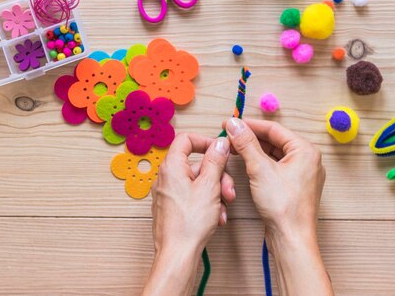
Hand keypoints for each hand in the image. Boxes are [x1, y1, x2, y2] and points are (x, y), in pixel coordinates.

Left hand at [142, 133, 235, 295]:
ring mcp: (167, 193)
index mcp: (171, 167)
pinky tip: (217, 217)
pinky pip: (192, 197)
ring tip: (223, 207)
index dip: (205, 141)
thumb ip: (215, 161)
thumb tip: (219, 143)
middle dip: (217, 176)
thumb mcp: (209, 186)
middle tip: (229, 190)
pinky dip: (206, 203)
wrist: (177, 254)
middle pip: (196, 164)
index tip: (220, 150)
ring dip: (215, 192)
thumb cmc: (189, 224)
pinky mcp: (171, 207)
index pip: (186, 140)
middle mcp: (166, 177)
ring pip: (197, 182)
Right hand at [225, 118, 332, 295]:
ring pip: (274, 154)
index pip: (274, 129)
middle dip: (251, 138)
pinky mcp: (295, 186)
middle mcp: (308, 160)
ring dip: (254, 150)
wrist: (291, 239)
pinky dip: (261, 164)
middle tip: (229, 136)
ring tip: (234, 148)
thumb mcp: (260, 169)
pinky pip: (276, 167)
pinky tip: (246, 164)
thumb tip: (234, 123)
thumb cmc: (283, 206)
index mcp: (305, 150)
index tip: (231, 123)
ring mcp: (302, 174)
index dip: (250, 125)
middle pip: (275, 140)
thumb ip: (246, 143)